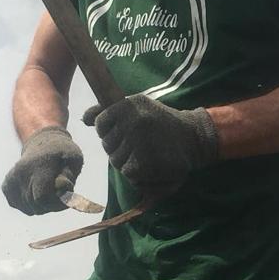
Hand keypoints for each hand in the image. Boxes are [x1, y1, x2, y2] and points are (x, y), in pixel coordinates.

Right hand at [1, 126, 83, 214]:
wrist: (42, 142)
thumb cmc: (61, 154)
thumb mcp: (73, 159)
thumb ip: (69, 176)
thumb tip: (61, 189)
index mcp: (39, 165)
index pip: (42, 197)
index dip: (57, 203)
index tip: (66, 195)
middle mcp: (21, 173)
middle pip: (36, 206)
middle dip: (52, 204)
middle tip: (59, 192)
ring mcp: (11, 180)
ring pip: (29, 209)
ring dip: (42, 205)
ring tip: (48, 189)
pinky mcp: (6, 187)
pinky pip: (22, 207)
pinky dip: (31, 204)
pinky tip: (37, 190)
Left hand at [83, 95, 218, 191]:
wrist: (194, 138)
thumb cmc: (161, 123)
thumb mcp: (138, 108)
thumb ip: (109, 111)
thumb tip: (84, 119)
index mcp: (128, 104)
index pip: (100, 123)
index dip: (110, 131)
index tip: (127, 132)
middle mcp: (132, 120)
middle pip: (107, 145)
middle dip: (121, 148)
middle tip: (143, 144)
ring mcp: (138, 141)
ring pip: (116, 161)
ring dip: (129, 162)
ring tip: (149, 153)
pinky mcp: (143, 161)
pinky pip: (128, 173)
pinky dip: (138, 174)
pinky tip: (152, 165)